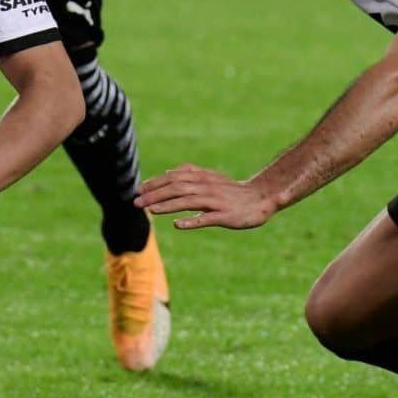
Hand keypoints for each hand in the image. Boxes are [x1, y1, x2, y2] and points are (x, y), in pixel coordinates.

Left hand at [135, 163, 274, 230]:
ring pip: (187, 201)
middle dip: (155, 194)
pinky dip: (192, 221)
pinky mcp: (225, 216)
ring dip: (167, 206)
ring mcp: (216, 202)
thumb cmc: (232, 190)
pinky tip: (177, 225)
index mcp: (203, 177)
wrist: (261, 198)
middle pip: (176, 188)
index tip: (139, 190)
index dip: (155, 183)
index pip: (174, 177)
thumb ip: (191, 173)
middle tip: (136, 202)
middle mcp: (207, 187)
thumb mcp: (211, 177)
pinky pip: (206, 218)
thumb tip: (169, 172)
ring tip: (151, 210)